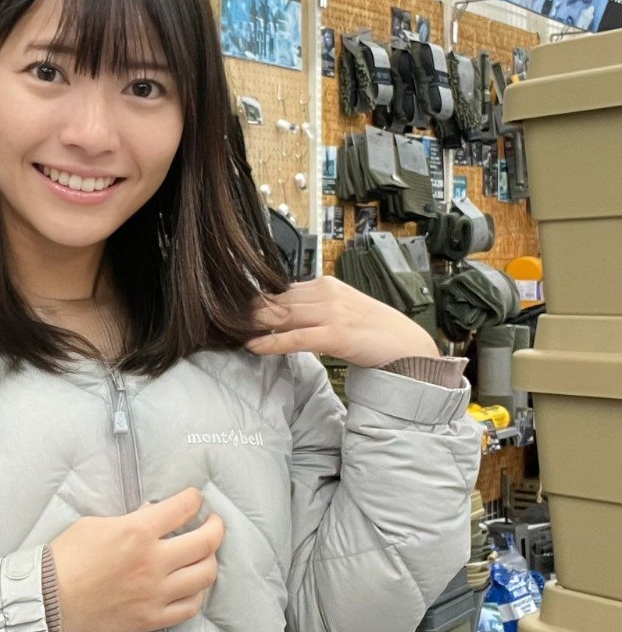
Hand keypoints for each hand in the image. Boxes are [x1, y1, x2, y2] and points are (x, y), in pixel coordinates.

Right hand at [49, 488, 223, 631]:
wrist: (49, 603)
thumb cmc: (66, 559)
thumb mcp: (94, 525)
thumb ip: (129, 518)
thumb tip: (152, 513)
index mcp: (137, 532)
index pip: (182, 508)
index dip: (193, 499)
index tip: (195, 498)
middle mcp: (153, 562)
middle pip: (205, 542)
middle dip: (216, 527)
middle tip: (213, 522)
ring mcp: (156, 593)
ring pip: (204, 575)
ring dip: (210, 560)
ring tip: (205, 554)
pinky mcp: (152, 618)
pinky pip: (190, 607)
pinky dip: (198, 593)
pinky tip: (193, 585)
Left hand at [246, 277, 440, 367]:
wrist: (408, 346)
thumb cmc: (374, 331)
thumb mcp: (341, 311)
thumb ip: (314, 309)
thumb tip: (281, 316)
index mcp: (326, 285)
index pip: (281, 290)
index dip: (256, 303)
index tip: (233, 310)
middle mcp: (326, 293)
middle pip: (275, 300)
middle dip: (248, 313)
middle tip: (222, 322)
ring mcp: (331, 312)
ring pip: (281, 316)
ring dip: (253, 326)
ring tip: (230, 333)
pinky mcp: (334, 334)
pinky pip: (293, 338)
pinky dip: (270, 342)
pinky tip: (253, 347)